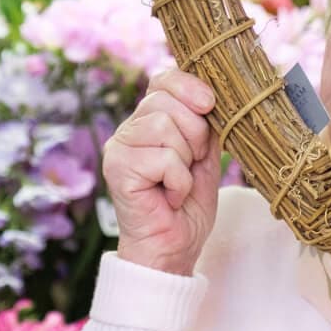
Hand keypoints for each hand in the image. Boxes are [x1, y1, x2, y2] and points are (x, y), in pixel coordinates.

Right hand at [102, 68, 221, 276]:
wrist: (173, 250)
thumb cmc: (187, 207)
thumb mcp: (205, 157)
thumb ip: (204, 124)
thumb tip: (214, 93)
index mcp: (147, 121)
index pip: (162, 80)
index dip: (188, 86)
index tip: (210, 105)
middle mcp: (127, 131)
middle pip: (166, 102)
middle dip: (194, 134)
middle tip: (190, 166)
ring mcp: (118, 148)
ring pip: (164, 127)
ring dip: (185, 160)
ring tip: (179, 183)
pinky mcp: (116, 169)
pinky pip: (163, 158)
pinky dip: (179, 181)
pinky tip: (171, 197)